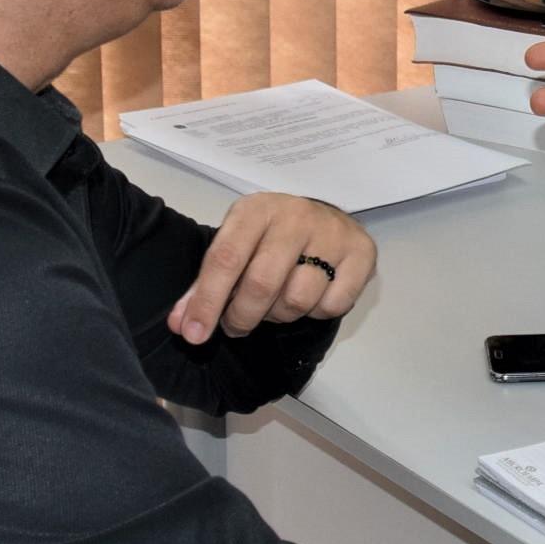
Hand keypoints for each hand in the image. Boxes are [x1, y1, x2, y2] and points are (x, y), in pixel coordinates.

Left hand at [170, 195, 375, 339]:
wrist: (325, 216)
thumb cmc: (270, 237)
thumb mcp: (235, 247)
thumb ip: (206, 286)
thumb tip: (182, 326)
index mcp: (256, 210)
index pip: (225, 259)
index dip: (207, 301)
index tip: (194, 334)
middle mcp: (296, 216)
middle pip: (262, 284)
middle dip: (242, 316)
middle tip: (236, 325)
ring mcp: (332, 233)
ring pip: (298, 299)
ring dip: (281, 315)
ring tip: (277, 304)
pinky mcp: (362, 252)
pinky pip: (333, 305)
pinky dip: (317, 312)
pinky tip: (311, 297)